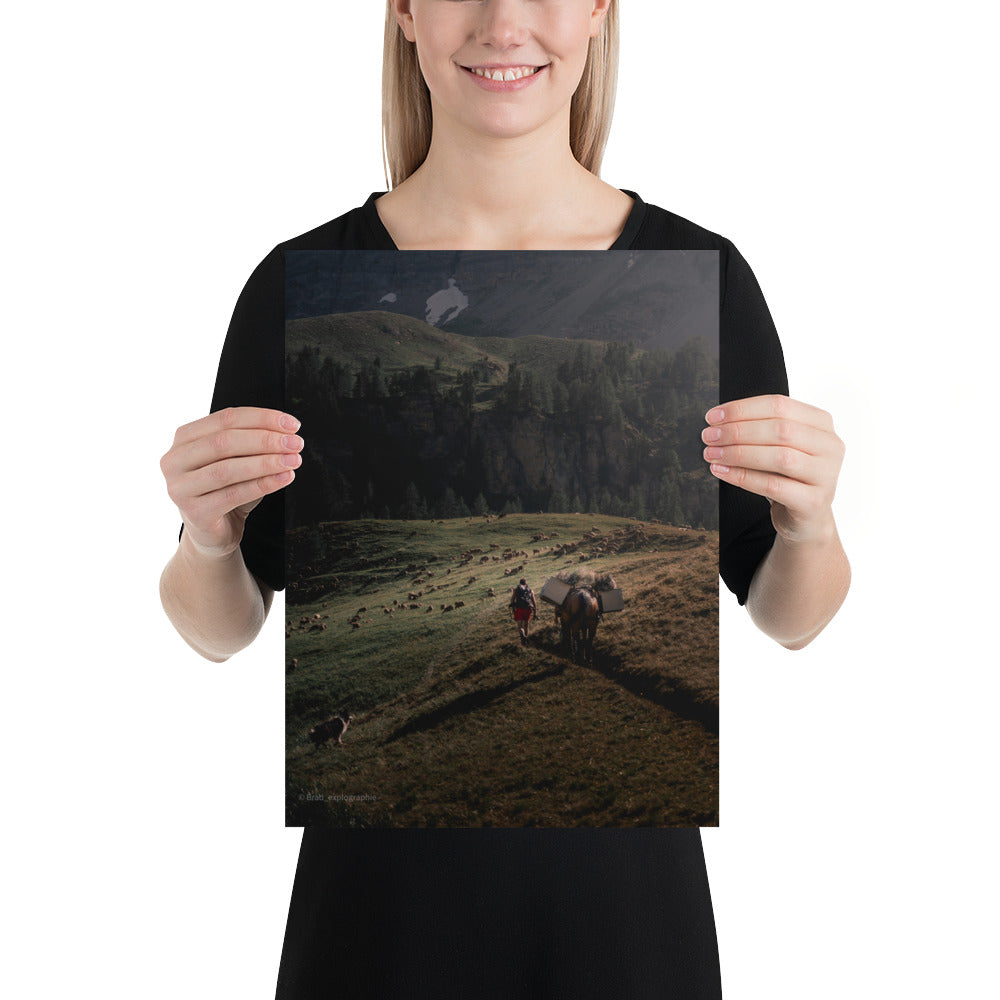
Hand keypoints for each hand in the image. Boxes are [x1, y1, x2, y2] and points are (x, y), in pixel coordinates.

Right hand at [161, 406, 302, 558]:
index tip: (293, 424)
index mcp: (184, 438)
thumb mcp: (238, 460)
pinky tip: (285, 478)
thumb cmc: (227, 489)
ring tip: (294, 460)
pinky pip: (233, 495)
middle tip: (296, 443)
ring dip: (266, 462)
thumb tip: (287, 433)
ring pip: (228, 469)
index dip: (262, 418)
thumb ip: (253, 442)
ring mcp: (179, 488)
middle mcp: (174, 461)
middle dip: (265, 440)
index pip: (225, 418)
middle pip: (224, 442)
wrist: (214, 532)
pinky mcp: (194, 513)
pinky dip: (263, 485)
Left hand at [702, 394, 844, 544]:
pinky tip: (722, 471)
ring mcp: (826, 475)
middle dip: (738, 431)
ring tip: (712, 454)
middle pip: (780, 429)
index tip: (712, 417)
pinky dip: (743, 477)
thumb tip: (716, 422)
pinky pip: (773, 485)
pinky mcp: (814, 502)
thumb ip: (757, 430)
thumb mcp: (777, 447)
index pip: (779, 405)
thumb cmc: (787, 477)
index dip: (742, 409)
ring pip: (779, 457)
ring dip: (739, 453)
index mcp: (821, 424)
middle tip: (709, 436)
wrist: (805, 519)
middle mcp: (830, 446)